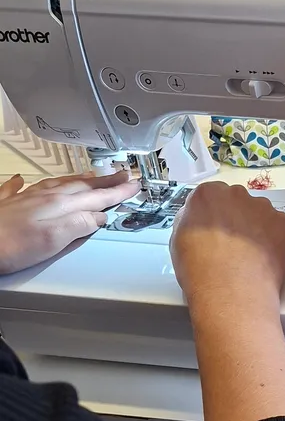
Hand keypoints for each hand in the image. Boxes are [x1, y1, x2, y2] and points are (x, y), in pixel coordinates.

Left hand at [0, 171, 138, 274]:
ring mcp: (25, 199)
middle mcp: (45, 197)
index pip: (98, 197)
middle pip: (82, 187)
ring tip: (92, 176)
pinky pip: (19, 188)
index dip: (118, 191)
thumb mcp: (54, 240)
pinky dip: (26, 183)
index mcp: (61, 205)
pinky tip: (24, 180)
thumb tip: (99, 216)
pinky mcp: (6, 206)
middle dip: (106, 181)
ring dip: (79, 180)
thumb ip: (80, 224)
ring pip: (59, 184)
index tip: (135, 185)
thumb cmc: (10, 245)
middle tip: (123, 175)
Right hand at [169, 182, 284, 317]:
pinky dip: (275, 238)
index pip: (211, 196)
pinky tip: (263, 256)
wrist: (231, 292)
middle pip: (237, 202)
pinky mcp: (283, 222)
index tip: (216, 229)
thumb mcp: (178, 239)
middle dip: (236, 219)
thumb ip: (191, 219)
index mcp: (207, 194)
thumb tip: (197, 219)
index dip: (214, 216)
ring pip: (260, 213)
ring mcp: (262, 207)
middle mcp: (236, 194)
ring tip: (248, 255)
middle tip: (232, 245)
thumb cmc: (201, 272)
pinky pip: (279, 226)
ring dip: (256, 228)